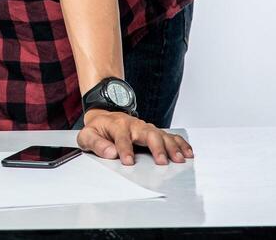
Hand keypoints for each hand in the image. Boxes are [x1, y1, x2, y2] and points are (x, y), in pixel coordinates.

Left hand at [77, 109, 193, 165]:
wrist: (104, 114)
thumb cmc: (98, 128)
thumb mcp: (87, 135)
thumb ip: (96, 144)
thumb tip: (109, 153)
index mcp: (116, 126)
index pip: (121, 138)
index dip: (124, 149)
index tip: (127, 161)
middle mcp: (134, 125)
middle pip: (147, 133)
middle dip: (156, 147)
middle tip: (161, 162)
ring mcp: (145, 127)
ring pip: (161, 134)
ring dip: (171, 147)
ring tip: (179, 159)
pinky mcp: (154, 131)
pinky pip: (170, 136)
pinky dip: (180, 143)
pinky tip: (187, 152)